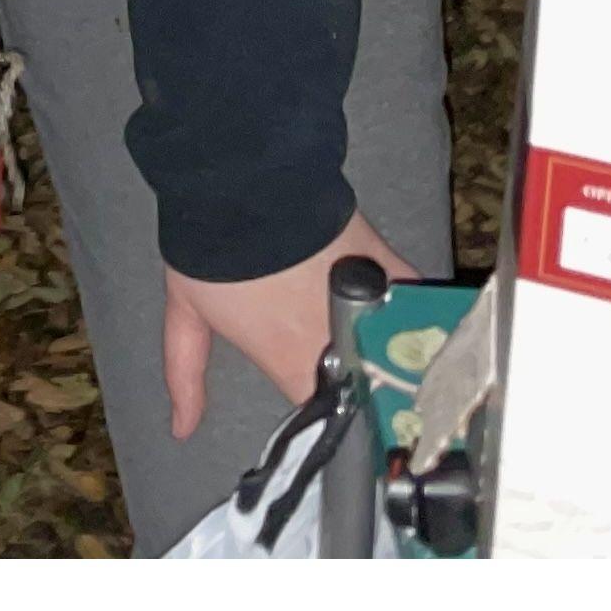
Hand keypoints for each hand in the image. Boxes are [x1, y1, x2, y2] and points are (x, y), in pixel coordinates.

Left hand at [161, 212, 419, 435]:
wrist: (243, 182)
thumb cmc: (212, 247)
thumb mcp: (187, 313)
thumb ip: (186, 373)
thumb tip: (180, 428)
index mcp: (293, 362)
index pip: (323, 416)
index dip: (329, 423)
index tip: (333, 423)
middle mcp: (338, 344)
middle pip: (367, 389)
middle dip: (369, 397)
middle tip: (368, 394)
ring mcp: (368, 305)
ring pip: (399, 350)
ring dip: (401, 361)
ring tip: (406, 370)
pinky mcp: (388, 265)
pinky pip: (418, 299)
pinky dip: (425, 313)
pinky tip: (430, 324)